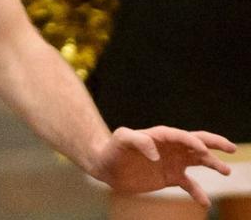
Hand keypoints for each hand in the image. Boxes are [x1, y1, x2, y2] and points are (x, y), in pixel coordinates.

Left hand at [91, 126, 234, 206]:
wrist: (106, 166)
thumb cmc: (112, 149)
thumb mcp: (121, 139)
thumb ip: (137, 140)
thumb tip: (156, 154)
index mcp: (160, 135)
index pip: (182, 136)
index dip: (194, 142)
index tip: (203, 151)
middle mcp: (169, 147)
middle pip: (196, 142)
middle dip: (214, 143)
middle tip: (231, 148)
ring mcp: (171, 162)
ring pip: (198, 161)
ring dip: (213, 164)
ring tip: (226, 171)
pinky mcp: (169, 177)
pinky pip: (189, 185)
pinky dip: (198, 192)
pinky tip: (205, 202)